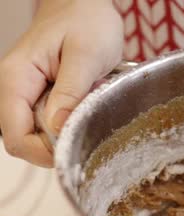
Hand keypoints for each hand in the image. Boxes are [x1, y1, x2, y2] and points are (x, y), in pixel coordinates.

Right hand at [0, 0, 122, 166]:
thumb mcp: (86, 55)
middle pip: (23, 139)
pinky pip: (49, 121)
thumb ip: (71, 92)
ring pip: (37, 133)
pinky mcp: (42, 95)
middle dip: (54, 145)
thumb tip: (58, 128)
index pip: (14, 135)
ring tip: (88, 113)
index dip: (41, 152)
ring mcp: (28, 93)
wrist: (85, 3)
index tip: (73, 149)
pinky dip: (69, 122)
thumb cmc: (87, 21)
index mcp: (17, 79)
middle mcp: (15, 89)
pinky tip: (86, 108)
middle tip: (87, 130)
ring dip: (64, 133)